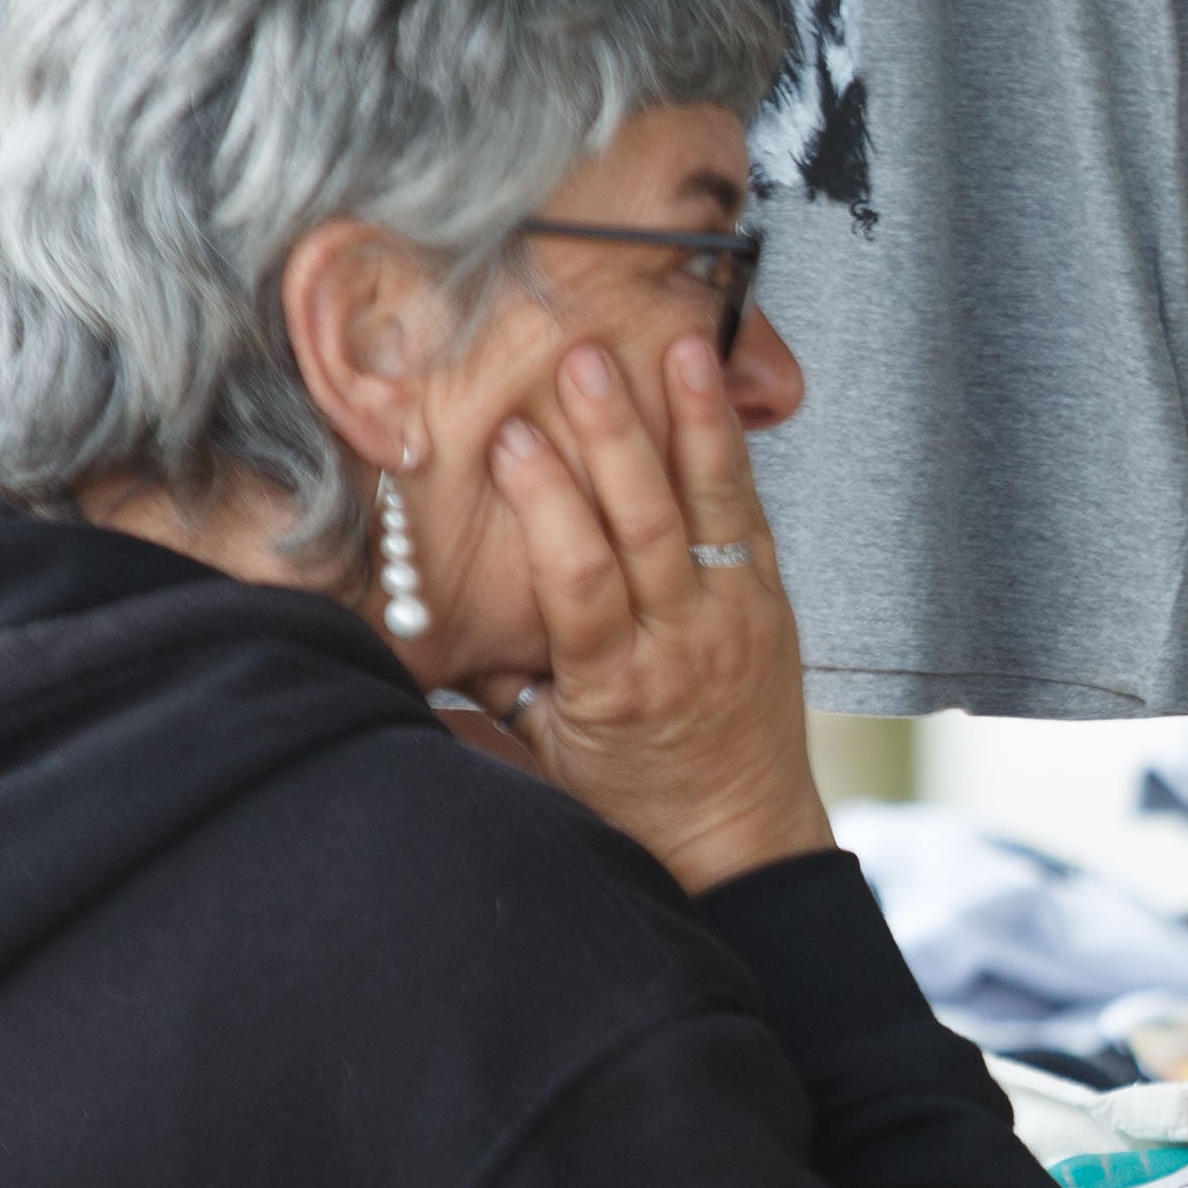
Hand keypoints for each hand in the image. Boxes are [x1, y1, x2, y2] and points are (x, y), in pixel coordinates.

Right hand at [484, 333, 831, 893]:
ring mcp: (735, 617)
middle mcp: (681, 642)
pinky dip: (731, 453)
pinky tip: (718, 394)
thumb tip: (417, 607)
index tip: (511, 439)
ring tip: (681, 349)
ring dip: (695, 422)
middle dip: (614, 437)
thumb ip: (492, 674)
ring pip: (712, 507)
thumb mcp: (546, 747)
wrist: (740, 839)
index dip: (546, 503)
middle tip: (584, 363)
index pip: (579, 577)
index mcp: (614, 681)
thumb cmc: (629, 797)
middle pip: (646, 524)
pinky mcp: (770, 601)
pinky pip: (748, 517)